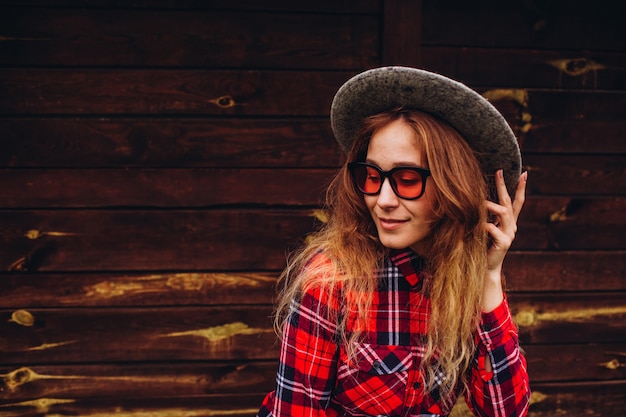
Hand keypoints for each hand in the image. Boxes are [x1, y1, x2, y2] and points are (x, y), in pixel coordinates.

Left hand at [482, 170, 526, 311]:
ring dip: (489, 205)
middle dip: (504, 186)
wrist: (485, 268)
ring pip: (503, 212)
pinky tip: (476, 226)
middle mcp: (512, 227)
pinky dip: (483, 224)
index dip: (520, 188)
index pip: (517, 202)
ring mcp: (510, 235)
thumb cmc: (482, 247)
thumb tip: (475, 200)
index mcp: (509, 222)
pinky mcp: (503, 243)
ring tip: (478, 201)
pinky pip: (492, 228)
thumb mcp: (484, 229)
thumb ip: (484, 217)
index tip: (524, 173)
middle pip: (510, 202)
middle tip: (499, 171)